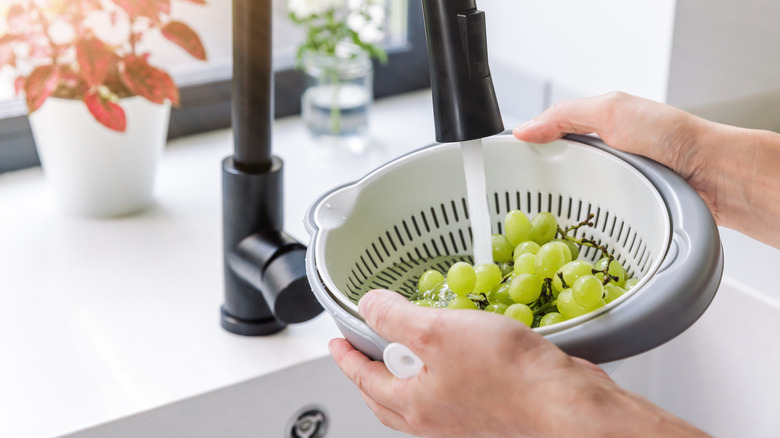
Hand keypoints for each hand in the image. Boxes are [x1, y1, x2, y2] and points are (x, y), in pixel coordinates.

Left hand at [330, 289, 705, 437]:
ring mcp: (463, 417)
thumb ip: (396, 318)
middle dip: (371, 372)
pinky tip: (459, 352)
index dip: (346, 357)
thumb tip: (368, 305)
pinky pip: (452, 391)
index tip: (336, 344)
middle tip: (365, 349)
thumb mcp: (437, 331)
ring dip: (408, 373)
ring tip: (410, 346)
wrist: (565, 404)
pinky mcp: (490, 409)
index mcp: (414, 403)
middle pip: (388, 396)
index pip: (365, 379)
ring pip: (420, 397)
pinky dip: (442, 372)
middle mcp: (436, 417)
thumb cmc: (508, 376)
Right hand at [513, 91, 779, 248]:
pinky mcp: (626, 218)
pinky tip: (571, 240)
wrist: (714, 174)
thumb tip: (522, 131)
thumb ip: (564, 116)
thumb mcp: (611, 111)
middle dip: (539, 196)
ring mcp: (615, 193)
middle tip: (517, 212)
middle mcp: (604, 164)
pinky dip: (583, 233)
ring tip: (537, 233)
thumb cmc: (670, 136)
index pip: (549, 144)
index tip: (504, 176)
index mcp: (596, 133)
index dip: (526, 158)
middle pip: (557, 182)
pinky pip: (595, 227)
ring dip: (560, 219)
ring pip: (574, 208)